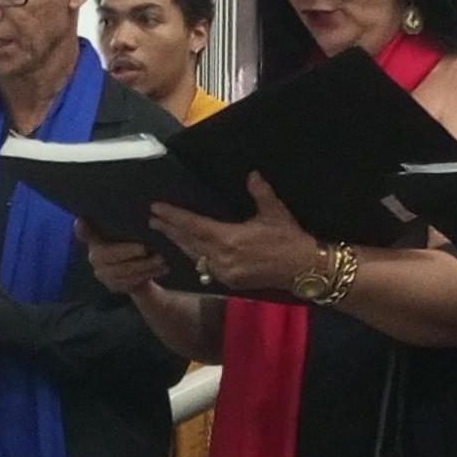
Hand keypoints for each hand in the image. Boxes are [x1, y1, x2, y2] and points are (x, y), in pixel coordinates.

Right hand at [83, 230, 172, 298]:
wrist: (138, 270)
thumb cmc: (131, 243)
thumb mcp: (128, 232)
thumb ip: (120, 223)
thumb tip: (122, 210)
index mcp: (94, 240)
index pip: (83, 233)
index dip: (81, 229)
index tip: (80, 221)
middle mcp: (94, 257)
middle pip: (109, 254)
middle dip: (129, 251)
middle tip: (146, 248)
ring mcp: (102, 274)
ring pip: (123, 270)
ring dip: (144, 265)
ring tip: (161, 259)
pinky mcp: (113, 286)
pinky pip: (131, 282)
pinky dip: (148, 275)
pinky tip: (161, 269)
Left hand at [152, 172, 317, 298]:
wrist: (304, 270)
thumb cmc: (289, 239)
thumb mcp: (275, 212)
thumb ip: (260, 193)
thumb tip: (251, 175)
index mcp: (229, 239)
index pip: (193, 226)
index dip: (174, 217)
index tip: (157, 208)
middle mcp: (222, 258)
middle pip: (188, 242)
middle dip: (169, 230)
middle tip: (152, 219)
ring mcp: (224, 272)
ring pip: (194, 256)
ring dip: (179, 243)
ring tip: (164, 232)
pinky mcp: (229, 281)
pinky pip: (205, 267)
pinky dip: (194, 256)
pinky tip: (188, 250)